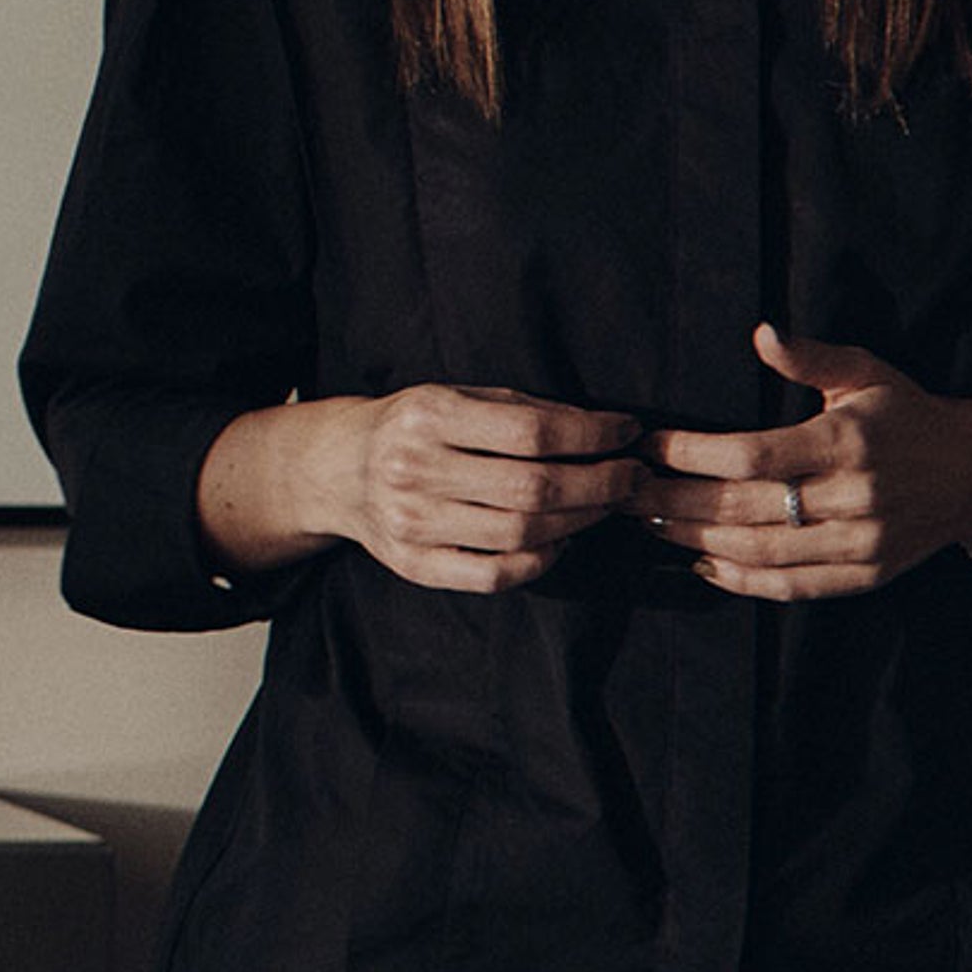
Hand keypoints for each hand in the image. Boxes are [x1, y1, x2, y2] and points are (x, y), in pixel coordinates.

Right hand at [211, 385, 641, 594]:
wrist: (339, 468)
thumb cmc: (413, 426)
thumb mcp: (456, 397)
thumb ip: (521, 411)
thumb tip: (604, 430)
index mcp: (428, 417)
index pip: (532, 432)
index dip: (592, 434)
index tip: (627, 432)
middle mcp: (415, 470)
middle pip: (533, 488)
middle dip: (600, 483)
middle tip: (632, 476)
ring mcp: (411, 523)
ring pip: (521, 534)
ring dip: (578, 521)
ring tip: (603, 505)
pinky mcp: (413, 564)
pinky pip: (494, 574)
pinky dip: (539, 562)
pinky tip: (560, 542)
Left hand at [634, 324, 971, 598]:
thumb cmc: (906, 414)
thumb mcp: (866, 372)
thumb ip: (810, 356)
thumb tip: (761, 332)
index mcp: (847, 442)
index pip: (752, 455)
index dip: (692, 454)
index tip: (648, 445)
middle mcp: (855, 498)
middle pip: (745, 509)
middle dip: (675, 502)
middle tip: (626, 492)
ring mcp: (861, 544)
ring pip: (760, 553)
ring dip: (695, 541)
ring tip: (651, 523)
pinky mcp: (865, 575)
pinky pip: (790, 587)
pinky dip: (740, 581)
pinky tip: (701, 562)